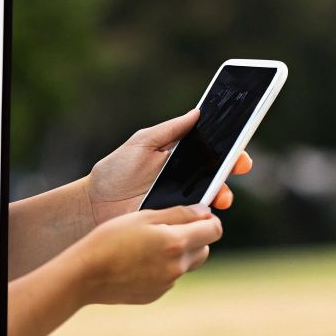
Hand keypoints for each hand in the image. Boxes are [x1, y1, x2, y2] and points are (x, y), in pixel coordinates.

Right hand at [68, 204, 222, 303]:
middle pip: (204, 249)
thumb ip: (179, 213)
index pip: (214, 231)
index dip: (209, 220)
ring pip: (184, 264)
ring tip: (146, 246)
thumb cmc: (110, 239)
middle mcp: (176, 267)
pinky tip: (136, 262)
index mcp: (176, 243)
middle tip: (170, 229)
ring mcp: (167, 283)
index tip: (199, 216)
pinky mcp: (155, 294)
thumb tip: (205, 212)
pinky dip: (160, 268)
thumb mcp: (144, 217)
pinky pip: (167, 278)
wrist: (85, 275)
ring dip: (176, 254)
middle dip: (195, 238)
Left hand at [85, 108, 252, 221]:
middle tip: (240, 165)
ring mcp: (184, 203)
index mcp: (183, 158)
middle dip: (235, 167)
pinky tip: (202, 213)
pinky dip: (203, 217)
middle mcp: (189, 180)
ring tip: (220, 194)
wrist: (95, 205)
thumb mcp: (142, 143)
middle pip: (221, 173)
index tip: (240, 143)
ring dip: (224, 194)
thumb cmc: (116, 171)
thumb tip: (198, 112)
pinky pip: (197, 221)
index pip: (214, 151)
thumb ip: (170, 130)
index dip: (231, 147)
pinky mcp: (177, 223)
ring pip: (214, 198)